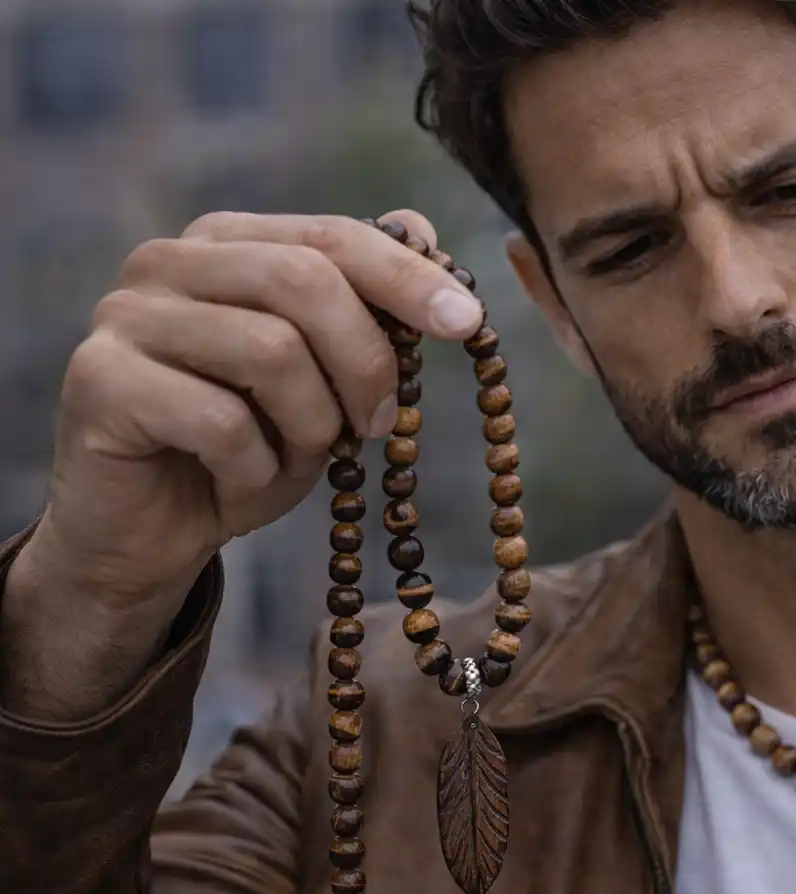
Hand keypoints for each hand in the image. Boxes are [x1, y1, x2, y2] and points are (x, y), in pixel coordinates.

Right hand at [30, 209, 485, 611]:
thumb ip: (364, 306)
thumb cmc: (247, 447)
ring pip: (270, 350)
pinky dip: (256, 466)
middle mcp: (167, 262)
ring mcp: (124, 315)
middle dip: (366, 361)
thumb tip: (424, 228)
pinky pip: (220, 421)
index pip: (331, 236)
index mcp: (227, 244)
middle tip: (380, 425)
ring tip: (299, 457)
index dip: (407, 277)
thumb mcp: (325, 380)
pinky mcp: (98, 380)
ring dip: (312, 424)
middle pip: (304, 280)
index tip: (468, 323)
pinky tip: (242, 480)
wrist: (151, 534)